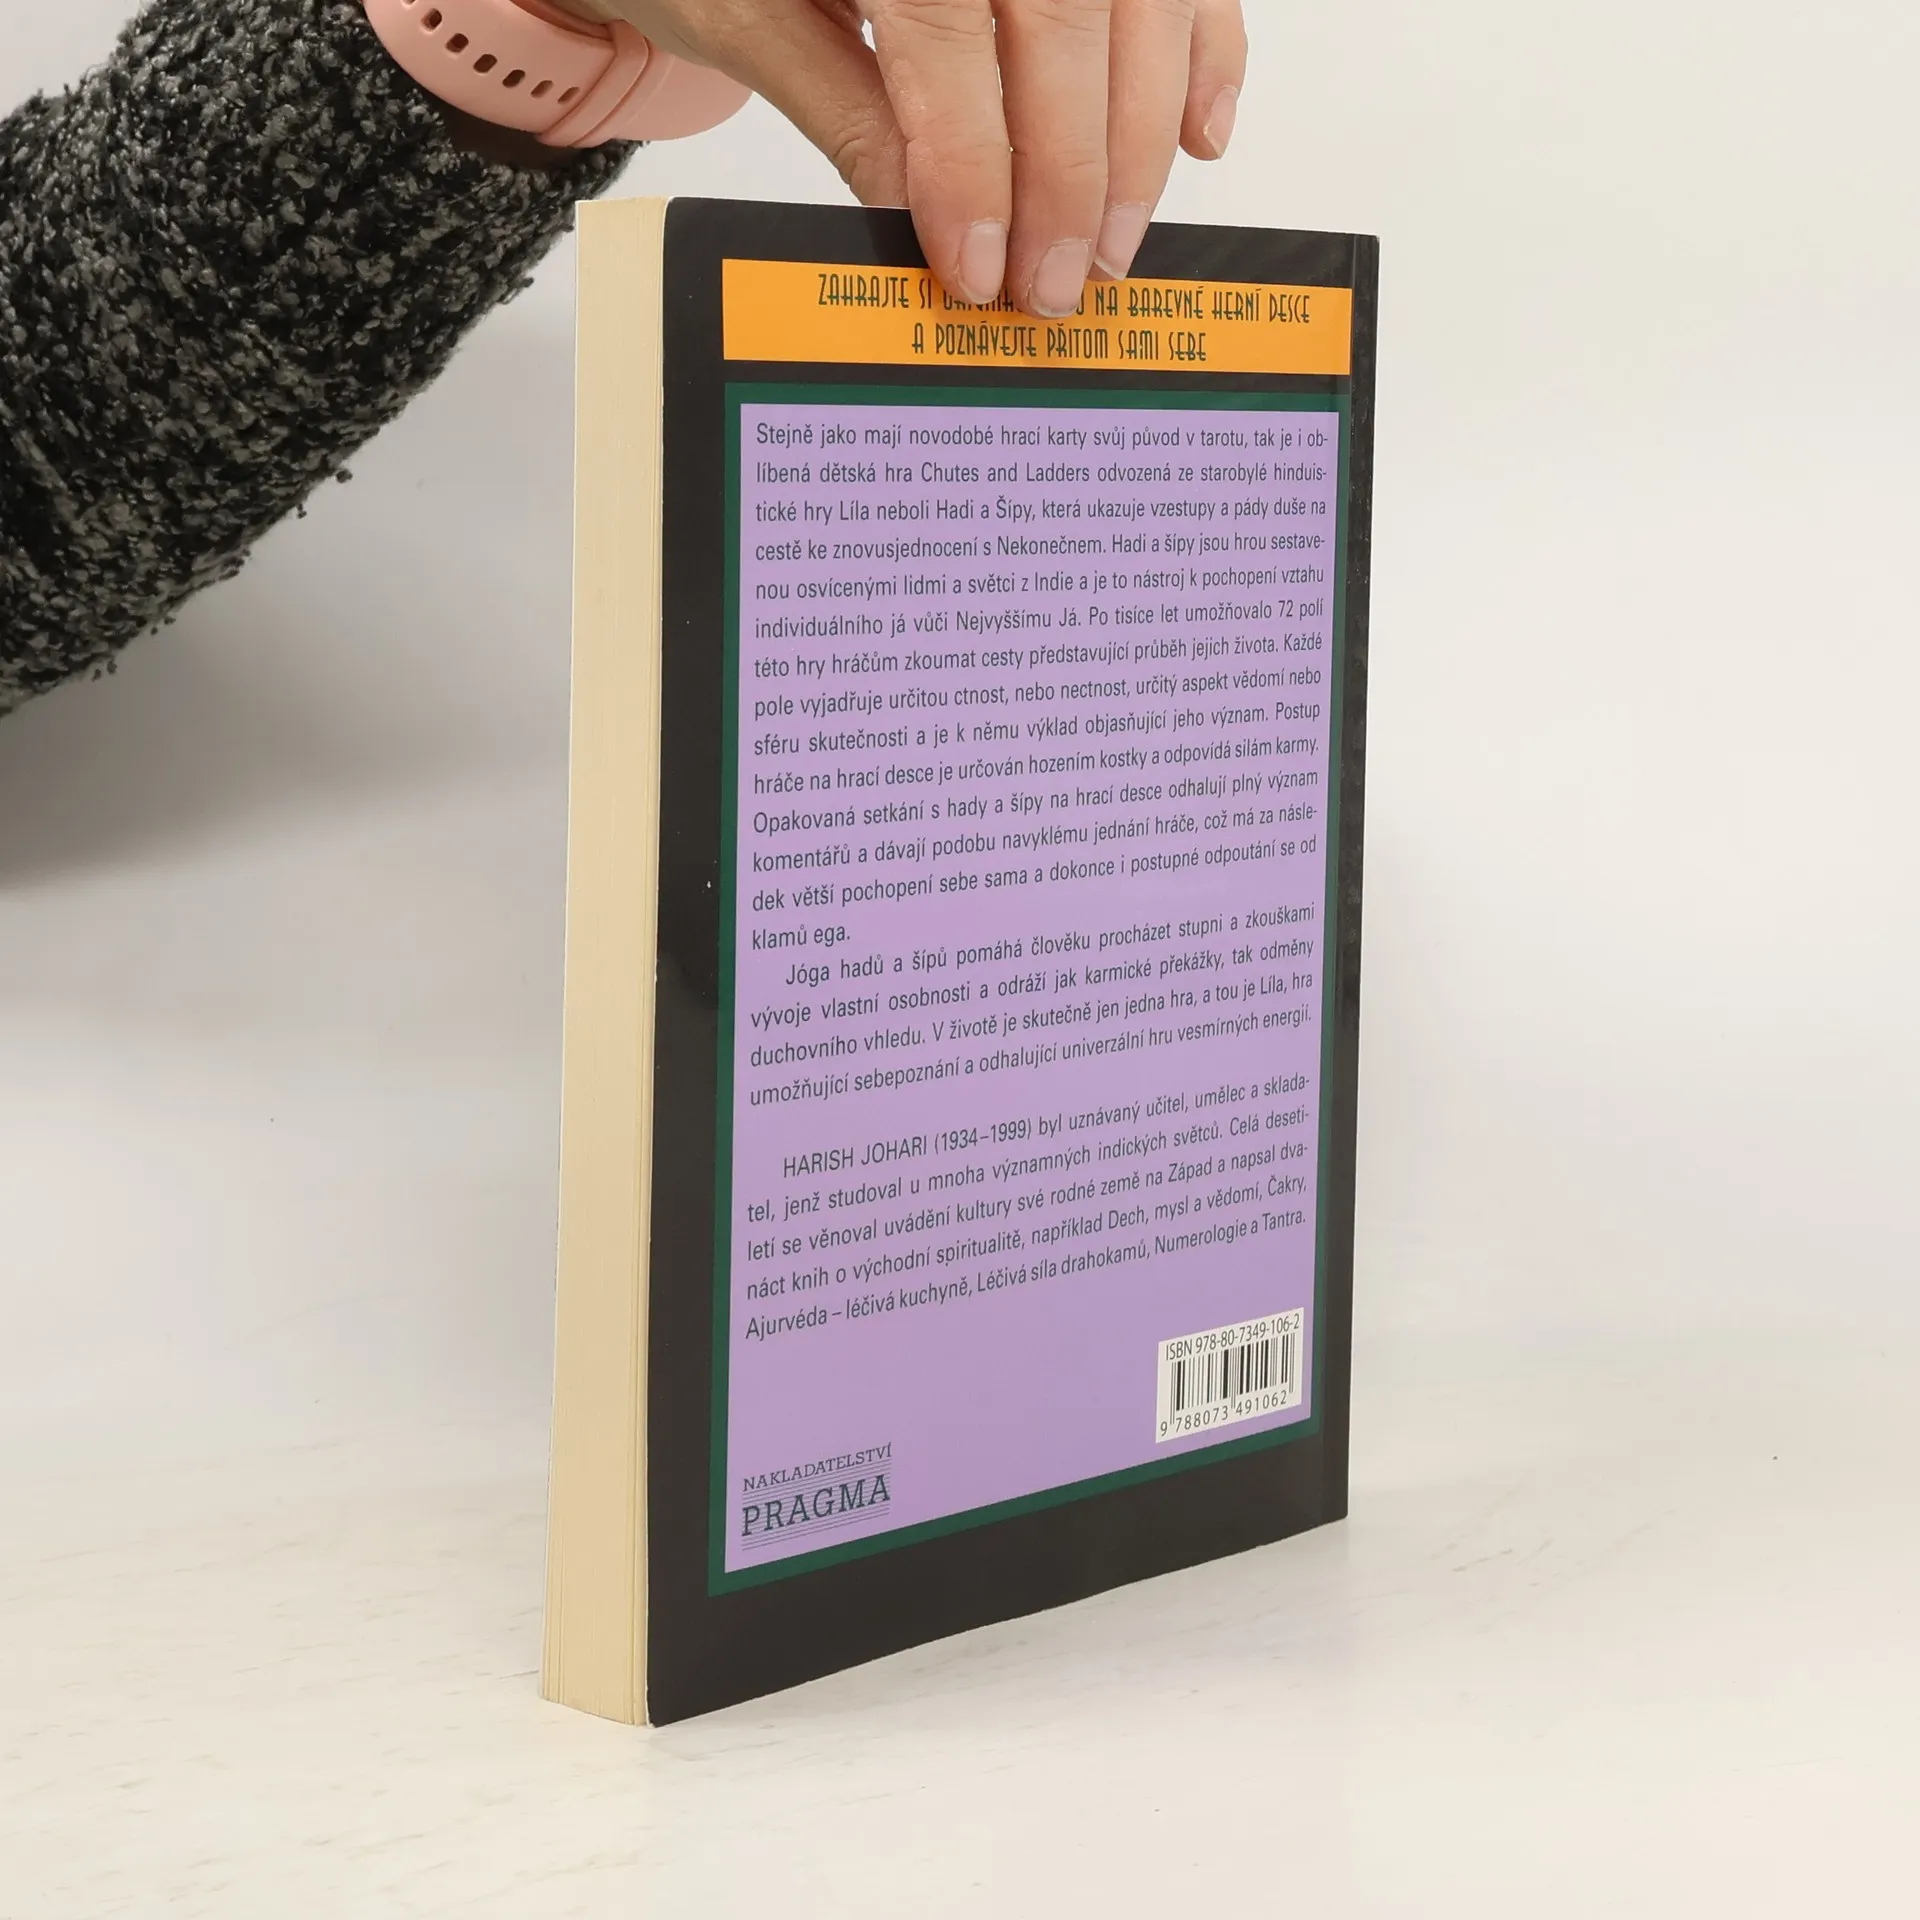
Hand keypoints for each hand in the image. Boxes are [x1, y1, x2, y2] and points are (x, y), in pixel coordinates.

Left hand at [561, 0, 1246, 316]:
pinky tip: (1197, 138)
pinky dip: (1206, 50)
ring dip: (1143, 134)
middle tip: (1057, 284)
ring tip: (1113, 244)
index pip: (947, 30)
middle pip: (1067, 15)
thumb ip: (844, 108)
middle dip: (1072, 173)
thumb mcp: (747, 14)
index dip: (973, 164)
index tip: (980, 270)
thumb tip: (925, 222)